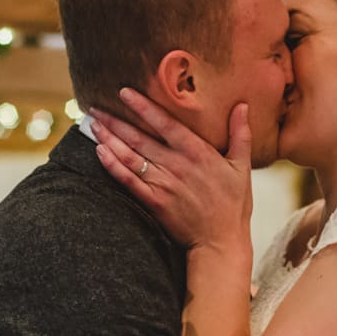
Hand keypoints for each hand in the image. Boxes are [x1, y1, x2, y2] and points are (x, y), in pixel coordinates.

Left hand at [89, 88, 252, 252]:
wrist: (221, 242)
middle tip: (95, 107)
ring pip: (130, 157)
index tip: (124, 93)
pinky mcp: (154, 202)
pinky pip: (128, 181)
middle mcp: (176, 165)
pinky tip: (99, 152)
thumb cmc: (233, 205)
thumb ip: (240, 134)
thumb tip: (243, 105)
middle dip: (116, 121)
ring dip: (109, 139)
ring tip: (93, 125)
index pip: (165, 123)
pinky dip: (112, 166)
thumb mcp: (242, 166)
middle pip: (140, 138)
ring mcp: (163, 184)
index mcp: (197, 152)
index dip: (143, 107)